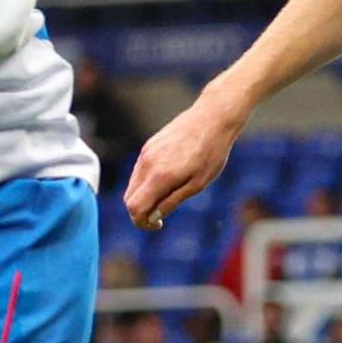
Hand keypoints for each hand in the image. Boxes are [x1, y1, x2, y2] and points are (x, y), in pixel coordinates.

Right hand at [124, 92, 246, 231]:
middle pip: (129, 198)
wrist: (212, 118)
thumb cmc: (211, 152)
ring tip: (168, 196)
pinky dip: (146, 183)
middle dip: (141, 211)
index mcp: (159, 176)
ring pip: (133, 184)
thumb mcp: (197, 184)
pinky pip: (139, 171)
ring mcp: (146, 153)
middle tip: (161, 215)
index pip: (134, 207)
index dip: (142, 222)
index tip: (158, 225)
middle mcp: (147, 164)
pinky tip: (167, 181)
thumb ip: (172, 201)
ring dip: (144, 196)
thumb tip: (153, 217)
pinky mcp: (149, 146)